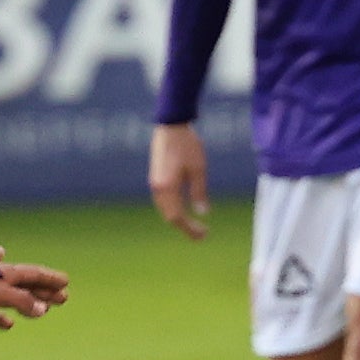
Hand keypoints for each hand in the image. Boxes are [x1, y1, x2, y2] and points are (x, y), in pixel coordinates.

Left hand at [0, 259, 70, 327]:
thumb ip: (19, 300)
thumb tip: (43, 309)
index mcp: (1, 274)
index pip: (31, 275)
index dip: (49, 280)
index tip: (66, 282)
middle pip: (25, 285)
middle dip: (45, 291)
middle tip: (64, 297)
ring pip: (10, 297)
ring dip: (28, 303)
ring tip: (43, 311)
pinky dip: (1, 316)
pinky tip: (8, 325)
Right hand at [148, 123, 208, 240]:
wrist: (171, 125)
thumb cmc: (187, 145)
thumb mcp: (198, 169)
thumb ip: (199, 192)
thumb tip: (203, 213)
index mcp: (167, 187)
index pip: (177, 217)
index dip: (190, 228)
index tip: (204, 234)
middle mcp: (157, 188)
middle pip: (169, 216)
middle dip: (185, 227)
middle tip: (202, 233)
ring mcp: (155, 182)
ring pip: (165, 208)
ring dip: (178, 218)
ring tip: (193, 223)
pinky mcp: (156, 177)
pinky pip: (163, 200)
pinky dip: (173, 208)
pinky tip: (184, 207)